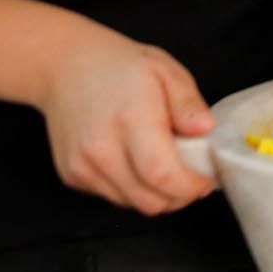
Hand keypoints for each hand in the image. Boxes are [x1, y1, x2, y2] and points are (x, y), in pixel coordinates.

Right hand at [34, 25, 214, 214]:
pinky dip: (132, 189)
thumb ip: (188, 104)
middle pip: (149, 201)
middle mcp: (101, 148)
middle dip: (179, 196)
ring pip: (132, 204)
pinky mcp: (72, 176)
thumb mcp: (165, 70)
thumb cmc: (120, 67)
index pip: (162, 174)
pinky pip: (112, 197)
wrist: (65, 67)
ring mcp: (82, 166)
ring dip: (156, 195)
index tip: (207, 180)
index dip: (190, 186)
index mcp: (130, 119)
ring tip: (166, 167)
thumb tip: (206, 130)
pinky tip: (137, 163)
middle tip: (193, 177)